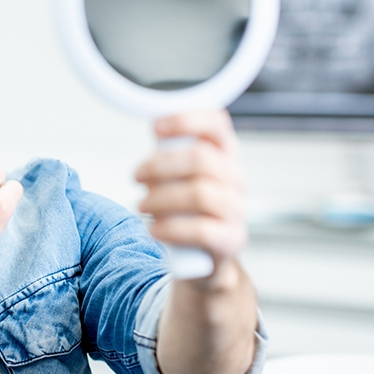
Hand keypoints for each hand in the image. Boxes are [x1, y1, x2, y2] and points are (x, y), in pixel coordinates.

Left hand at [134, 110, 245, 272]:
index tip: (155, 127)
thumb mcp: (179, 173)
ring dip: (161, 198)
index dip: (186, 120)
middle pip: (201, 159)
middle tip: (137, 176)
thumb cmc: (186, 205)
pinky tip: (154, 229)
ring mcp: (236, 209)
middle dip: (160, 165)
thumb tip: (154, 127)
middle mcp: (235, 177)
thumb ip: (170, 150)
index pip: (216, 123)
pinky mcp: (230, 239)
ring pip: (199, 194)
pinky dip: (170, 228)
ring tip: (142, 205)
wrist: (203, 254)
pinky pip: (201, 230)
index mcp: (224, 153)